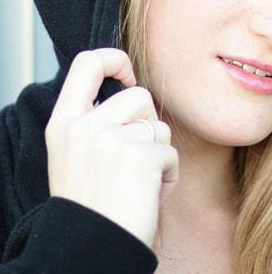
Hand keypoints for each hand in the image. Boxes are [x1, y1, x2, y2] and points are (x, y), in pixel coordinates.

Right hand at [45, 48, 177, 246]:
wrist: (92, 247)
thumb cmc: (93, 205)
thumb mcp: (77, 155)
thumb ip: (96, 121)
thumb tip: (133, 89)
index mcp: (64, 123)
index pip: (87, 63)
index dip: (115, 59)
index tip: (128, 76)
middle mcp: (83, 127)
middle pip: (140, 95)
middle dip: (148, 125)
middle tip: (134, 161)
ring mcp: (110, 140)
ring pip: (160, 127)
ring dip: (159, 155)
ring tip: (137, 183)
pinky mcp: (139, 157)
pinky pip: (171, 155)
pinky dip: (167, 177)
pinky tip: (147, 196)